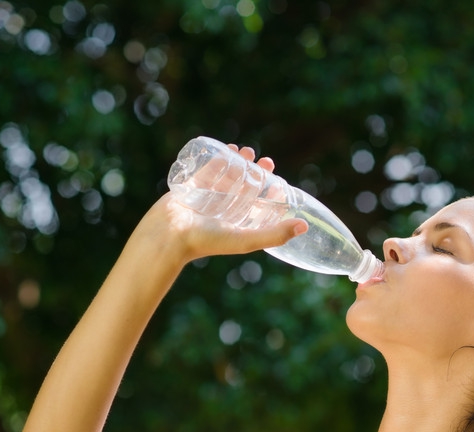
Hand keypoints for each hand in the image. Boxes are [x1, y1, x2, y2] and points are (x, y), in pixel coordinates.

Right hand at [134, 144, 307, 265]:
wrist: (168, 235)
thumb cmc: (207, 241)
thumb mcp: (247, 239)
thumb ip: (275, 235)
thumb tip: (305, 226)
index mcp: (238, 224)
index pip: (260, 208)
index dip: (272, 196)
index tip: (281, 183)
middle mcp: (224, 211)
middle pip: (246, 189)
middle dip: (258, 174)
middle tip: (266, 162)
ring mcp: (208, 198)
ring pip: (228, 177)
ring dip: (240, 164)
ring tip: (248, 151)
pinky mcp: (192, 186)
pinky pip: (208, 169)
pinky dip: (219, 158)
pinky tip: (228, 148)